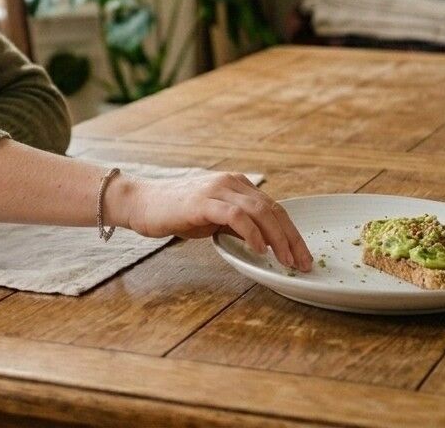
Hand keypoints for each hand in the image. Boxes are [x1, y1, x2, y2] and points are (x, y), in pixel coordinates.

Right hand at [108, 172, 311, 270]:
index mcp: (236, 184)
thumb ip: (237, 224)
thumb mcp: (213, 218)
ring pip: (259, 211)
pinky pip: (235, 215)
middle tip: (303, 263)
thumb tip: (265, 241)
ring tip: (286, 260)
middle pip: (272, 209)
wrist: (141, 203)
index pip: (273, 208)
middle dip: (292, 238)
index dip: (291, 232)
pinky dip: (252, 232)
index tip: (303, 255)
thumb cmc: (176, 212)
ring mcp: (216, 189)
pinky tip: (259, 249)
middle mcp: (231, 182)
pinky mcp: (202, 201)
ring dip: (278, 238)